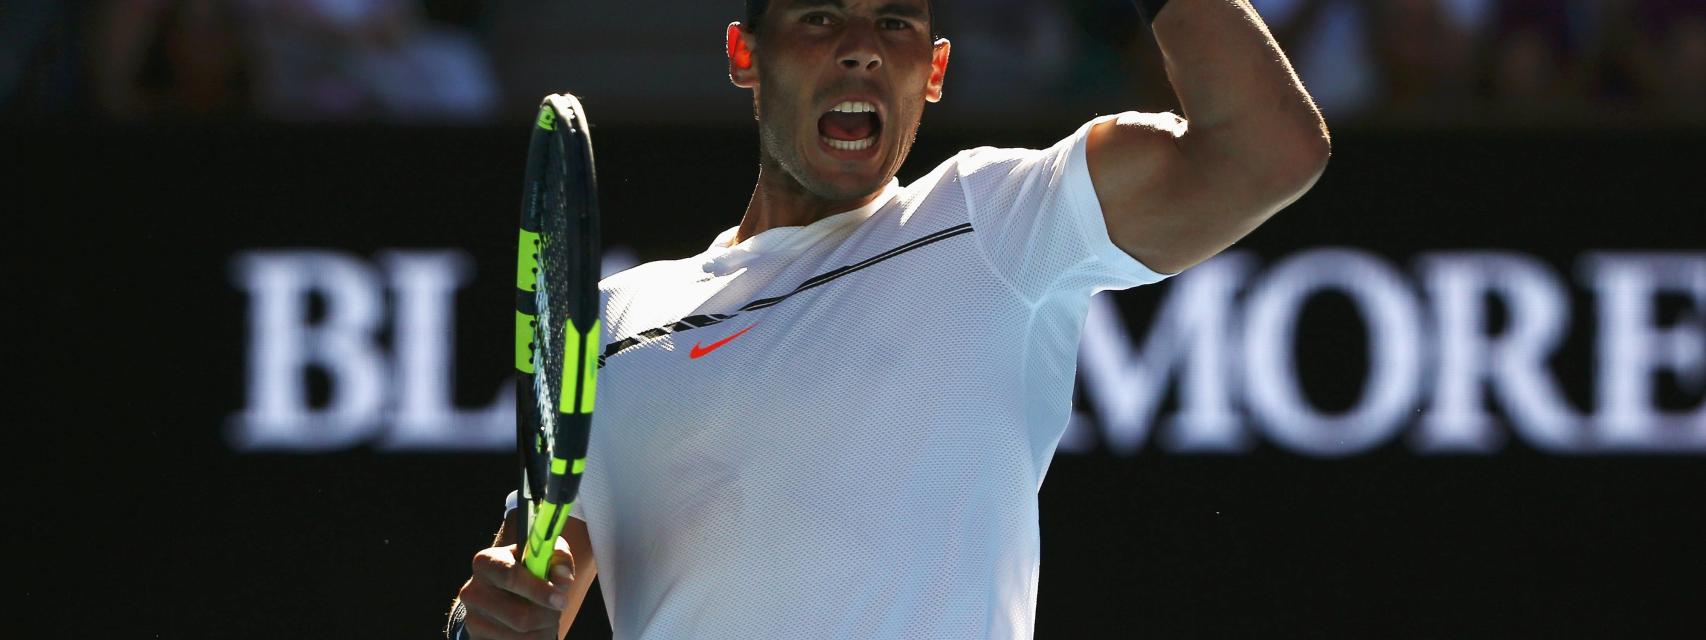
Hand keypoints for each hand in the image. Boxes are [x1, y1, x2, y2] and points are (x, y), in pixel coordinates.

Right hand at [456, 536, 575, 639]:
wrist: (507, 589)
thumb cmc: (531, 567)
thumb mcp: (547, 554)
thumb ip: (560, 560)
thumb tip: (564, 579)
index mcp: (486, 562)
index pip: (510, 576)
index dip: (538, 590)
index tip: (561, 599)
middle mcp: (473, 591)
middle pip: (520, 616)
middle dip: (548, 614)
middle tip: (560, 606)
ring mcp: (472, 619)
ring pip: (520, 636)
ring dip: (545, 629)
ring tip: (547, 614)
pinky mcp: (477, 638)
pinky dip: (535, 639)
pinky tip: (536, 627)